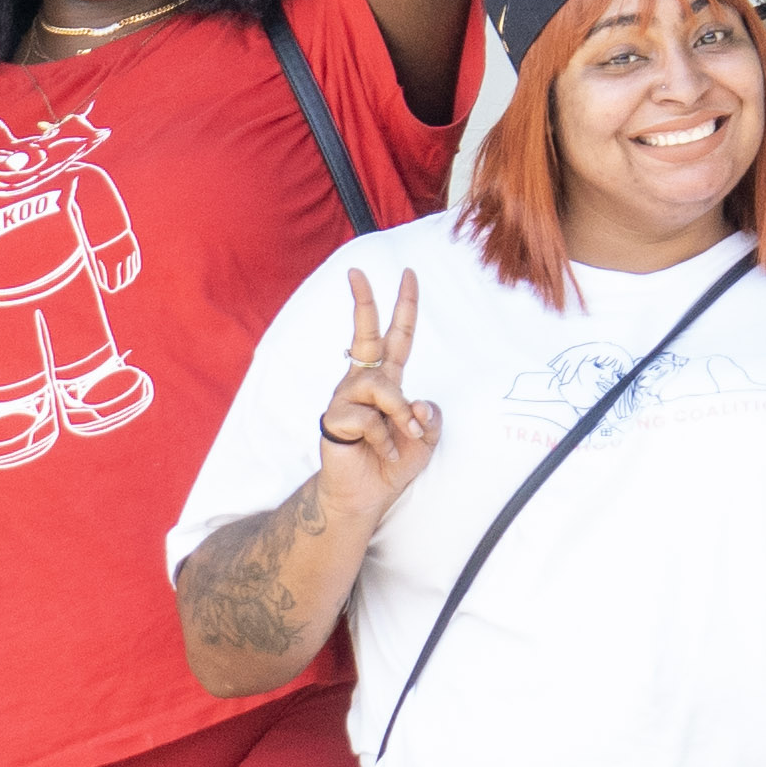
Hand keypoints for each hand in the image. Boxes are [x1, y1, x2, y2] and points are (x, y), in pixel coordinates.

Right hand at [309, 267, 439, 525]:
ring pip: (383, 387)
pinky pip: (371, 419)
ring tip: (402, 439)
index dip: (405, 306)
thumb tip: (417, 403)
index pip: (397, 337)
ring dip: (400, 415)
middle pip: (365, 335)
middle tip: (356, 271)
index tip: (409, 274)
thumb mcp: (427, 438)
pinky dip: (386, 441)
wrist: (366, 496)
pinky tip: (383, 454)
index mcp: (388, 380)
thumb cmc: (393, 462)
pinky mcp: (335, 419)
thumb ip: (430, 417)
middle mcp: (363, 381)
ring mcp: (346, 398)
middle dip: (363, 302)